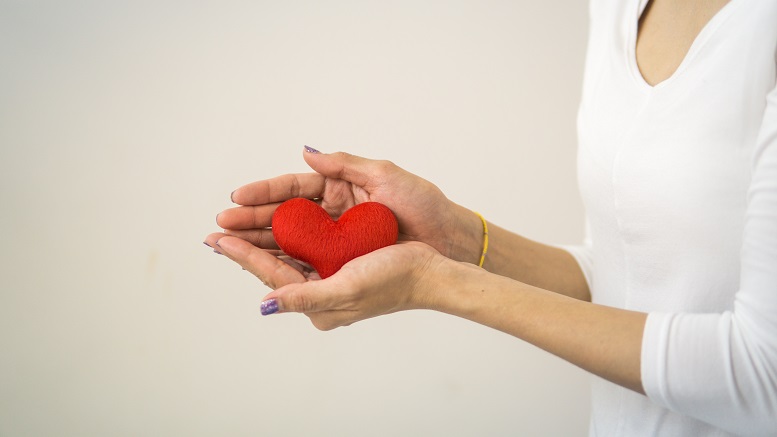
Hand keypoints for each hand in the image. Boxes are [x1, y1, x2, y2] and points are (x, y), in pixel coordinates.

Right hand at [205, 148, 481, 288]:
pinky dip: (283, 261)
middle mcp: (333, 212)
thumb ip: (345, 163)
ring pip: (289, 239)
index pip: (293, 186)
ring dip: (259, 242)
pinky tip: (260, 264)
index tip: (236, 197)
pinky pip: (307, 259)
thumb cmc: (424, 205)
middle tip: (221, 225)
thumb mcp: (388, 176)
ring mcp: (336, 237)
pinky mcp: (343, 260)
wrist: (449, 240)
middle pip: (284, 215)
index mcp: (341, 186)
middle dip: (251, 220)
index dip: (264, 192)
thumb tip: (307, 150)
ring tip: (229, 245)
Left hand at [215, 237, 447, 329]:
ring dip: (260, 242)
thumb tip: (266, 305)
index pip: (272, 277)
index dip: (244, 257)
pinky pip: (306, 248)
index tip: (219, 240)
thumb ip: (304, 298)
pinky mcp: (341, 262)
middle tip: (214, 235)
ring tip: (234, 231)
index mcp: (318, 304)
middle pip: (274, 267)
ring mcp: (330, 277)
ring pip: (286, 256)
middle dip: (245, 250)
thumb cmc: (392, 281)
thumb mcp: (345, 290)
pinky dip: (286, 238)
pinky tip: (273, 228)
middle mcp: (320, 292)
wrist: (429, 271)